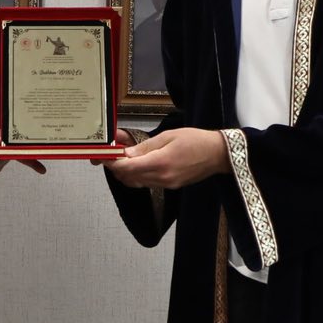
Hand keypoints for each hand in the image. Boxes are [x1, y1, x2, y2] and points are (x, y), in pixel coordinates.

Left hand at [106, 127, 229, 188]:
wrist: (219, 154)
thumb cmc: (196, 140)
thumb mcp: (168, 136)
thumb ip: (144, 147)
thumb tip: (125, 153)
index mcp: (160, 163)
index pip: (126, 168)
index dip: (112, 163)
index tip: (104, 155)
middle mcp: (161, 178)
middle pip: (128, 177)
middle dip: (116, 167)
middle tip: (112, 154)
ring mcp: (166, 184)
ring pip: (136, 182)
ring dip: (127, 172)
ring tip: (125, 157)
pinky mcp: (171, 186)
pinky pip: (148, 183)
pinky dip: (139, 174)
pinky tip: (139, 163)